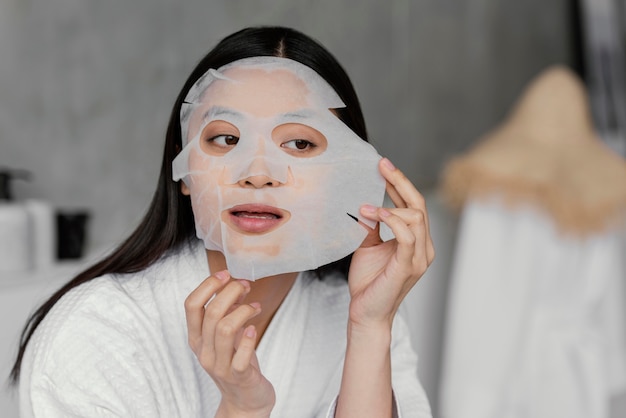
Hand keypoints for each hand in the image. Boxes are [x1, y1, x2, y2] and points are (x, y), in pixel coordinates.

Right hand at [184, 270, 274, 416]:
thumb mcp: (227, 334)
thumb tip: (233, 285)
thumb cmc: (236, 361)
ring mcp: (219, 365)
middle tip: (246, 286)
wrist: (245, 399)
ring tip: (256, 307)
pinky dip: (250, 338)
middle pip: (212, 312)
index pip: (191, 305)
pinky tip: (255, 328)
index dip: (208, 285)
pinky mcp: (238, 376)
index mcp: (197, 337)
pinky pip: (241, 356)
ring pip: (225, 329)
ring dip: (244, 311)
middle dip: (232, 292)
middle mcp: (203, 351)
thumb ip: (226, 312)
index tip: (226, 274)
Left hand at [348, 158, 434, 329]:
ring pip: (416, 217)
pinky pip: (408, 236)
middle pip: (419, 205)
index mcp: (416, 241)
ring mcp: (419, 257)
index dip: (400, 183)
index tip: (383, 165)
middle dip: (400, 181)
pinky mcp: (408, 266)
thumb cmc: (368, 282)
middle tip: (381, 165)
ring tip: (366, 206)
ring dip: (391, 205)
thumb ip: (371, 225)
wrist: (366, 313)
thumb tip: (364, 201)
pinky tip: (376, 214)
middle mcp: (423, 247)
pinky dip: (393, 221)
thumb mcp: (367, 246)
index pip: (413, 205)